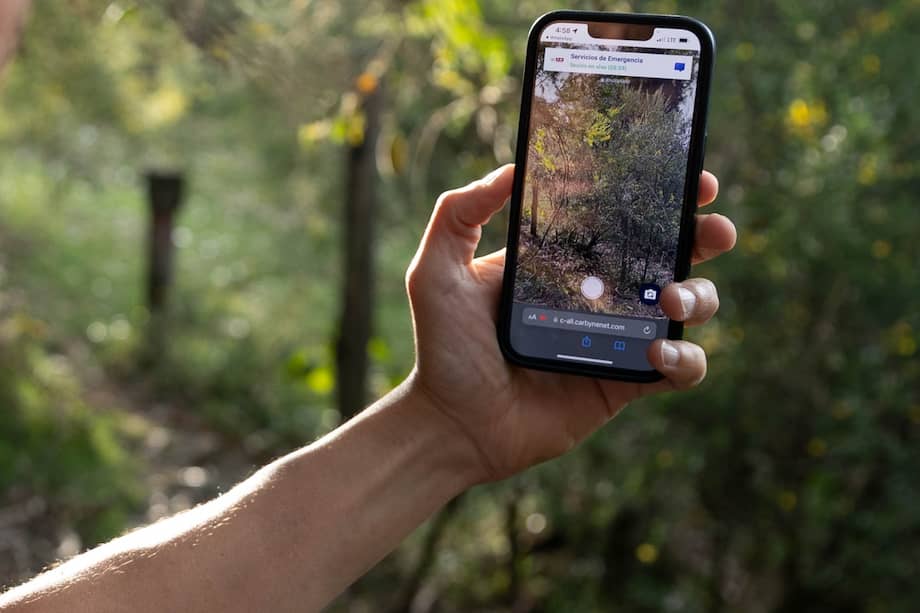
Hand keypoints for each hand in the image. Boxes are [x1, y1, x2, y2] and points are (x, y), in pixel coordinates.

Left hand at [405, 165, 735, 482]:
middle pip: (673, 254)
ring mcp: (617, 338)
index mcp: (565, 260)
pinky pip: (680, 369)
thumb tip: (512, 169)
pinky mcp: (626, 383)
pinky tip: (657, 353)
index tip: (689, 175)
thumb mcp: (437, 270)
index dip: (664, 194)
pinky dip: (685, 359)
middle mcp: (600, 293)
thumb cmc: (443, 347)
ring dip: (700, 296)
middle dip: (705, 235)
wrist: (453, 424)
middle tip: (712, 229)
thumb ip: (460, 213)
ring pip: (689, 306)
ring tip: (670, 299)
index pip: (623, 217)